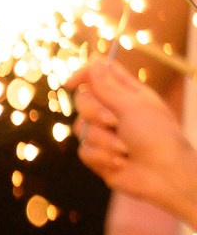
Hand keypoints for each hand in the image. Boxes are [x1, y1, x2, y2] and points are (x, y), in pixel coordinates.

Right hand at [70, 58, 196, 224]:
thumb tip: (94, 60)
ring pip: (81, 128)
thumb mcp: (133, 106)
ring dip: (103, 140)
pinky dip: (102, 157)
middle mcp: (113, 111)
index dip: (83, 75)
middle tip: (114, 122)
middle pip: (83, 101)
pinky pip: (83, 151)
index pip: (99, 75)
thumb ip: (108, 86)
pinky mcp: (98, 156)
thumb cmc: (157, 136)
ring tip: (125, 150)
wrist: (164, 174)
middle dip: (95, 113)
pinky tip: (120, 162)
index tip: (71, 83)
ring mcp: (104, 134)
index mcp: (127, 94)